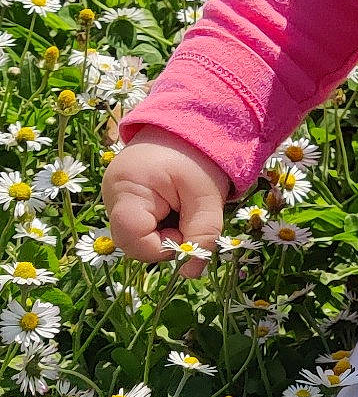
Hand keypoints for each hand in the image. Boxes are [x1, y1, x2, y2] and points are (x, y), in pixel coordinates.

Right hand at [101, 125, 231, 279]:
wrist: (190, 124)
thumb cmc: (198, 156)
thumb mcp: (207, 197)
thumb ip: (203, 234)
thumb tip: (191, 272)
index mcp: (127, 188)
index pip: (133, 240)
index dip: (162, 247)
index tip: (186, 229)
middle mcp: (111, 195)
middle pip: (133, 242)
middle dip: (165, 239)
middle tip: (187, 215)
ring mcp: (113, 197)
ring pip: (137, 236)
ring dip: (164, 231)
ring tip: (180, 205)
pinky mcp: (122, 199)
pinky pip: (138, 224)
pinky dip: (159, 223)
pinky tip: (171, 205)